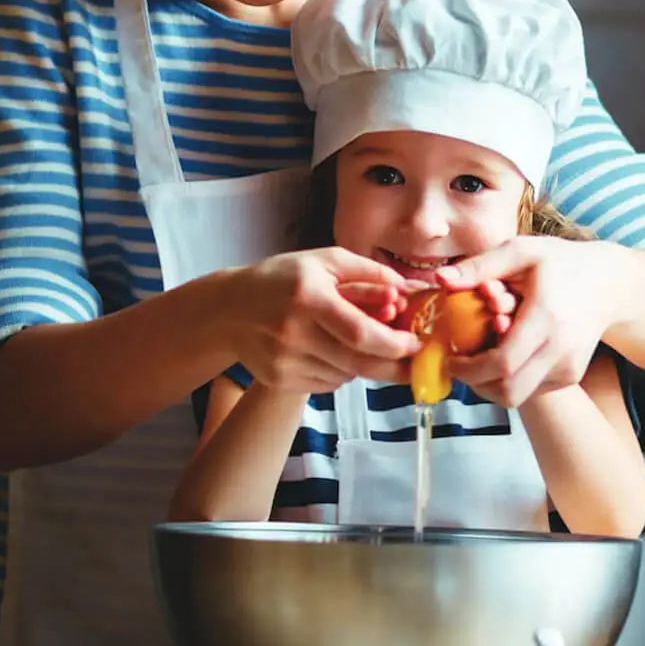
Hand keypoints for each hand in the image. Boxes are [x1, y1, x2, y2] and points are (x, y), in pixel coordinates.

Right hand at [225, 247, 420, 391]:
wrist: (229, 309)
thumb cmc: (283, 279)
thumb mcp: (325, 261)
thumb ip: (368, 273)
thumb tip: (406, 289)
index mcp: (308, 298)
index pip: (360, 333)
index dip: (394, 344)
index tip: (415, 344)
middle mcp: (294, 333)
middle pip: (358, 362)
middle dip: (392, 365)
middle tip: (410, 361)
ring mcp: (285, 361)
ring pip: (346, 375)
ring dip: (362, 363)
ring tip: (352, 341)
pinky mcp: (280, 380)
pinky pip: (328, 384)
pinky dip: (340, 371)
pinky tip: (328, 351)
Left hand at [437, 237, 617, 406]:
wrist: (611, 285)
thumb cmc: (562, 263)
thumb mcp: (522, 250)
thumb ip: (480, 265)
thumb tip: (441, 278)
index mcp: (545, 318)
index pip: (503, 363)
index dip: (470, 369)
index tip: (451, 358)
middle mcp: (560, 350)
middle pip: (509, 391)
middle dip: (476, 384)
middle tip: (460, 365)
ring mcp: (568, 368)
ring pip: (518, 396)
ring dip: (491, 384)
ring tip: (481, 357)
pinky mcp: (570, 377)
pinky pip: (531, 390)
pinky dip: (511, 379)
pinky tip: (507, 356)